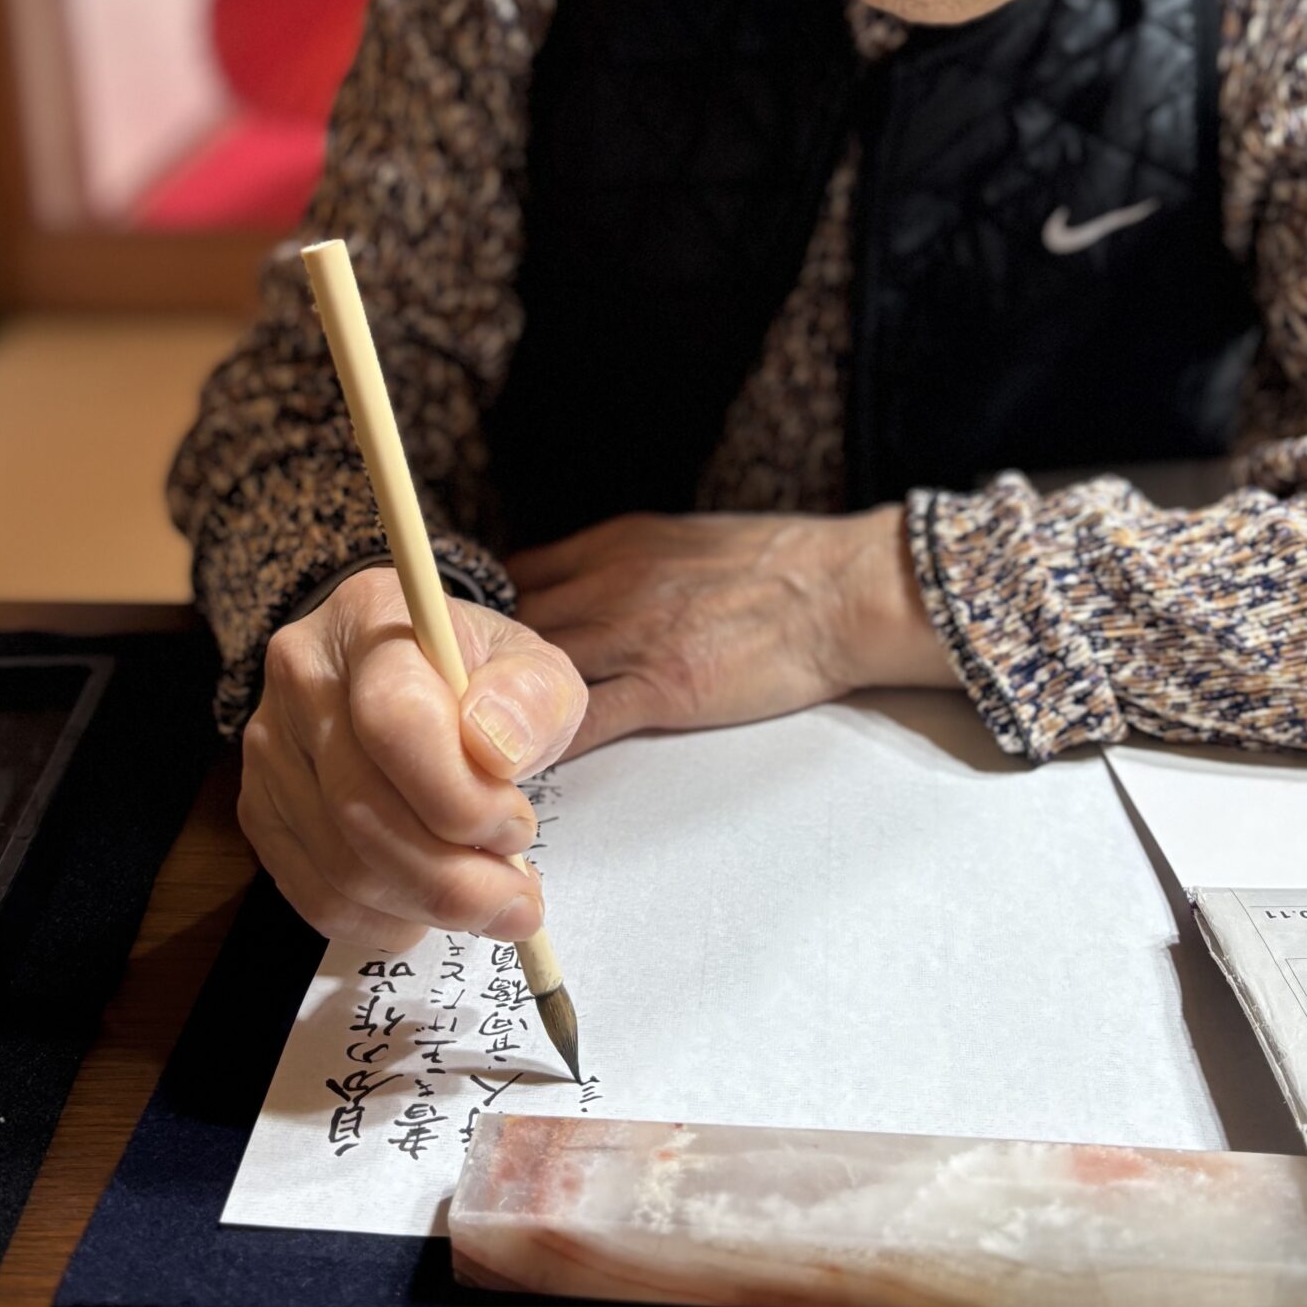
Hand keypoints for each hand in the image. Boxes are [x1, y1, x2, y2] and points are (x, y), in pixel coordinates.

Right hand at [241, 565, 587, 948]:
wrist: (419, 679)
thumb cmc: (479, 678)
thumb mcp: (534, 669)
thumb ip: (533, 698)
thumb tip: (496, 747)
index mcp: (370, 618)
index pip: (393, 720)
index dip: (461, 795)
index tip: (516, 823)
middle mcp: (302, 675)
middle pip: (360, 806)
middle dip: (453, 875)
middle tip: (518, 895)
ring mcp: (270, 746)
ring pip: (339, 863)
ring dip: (426, 904)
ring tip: (488, 900)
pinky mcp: (260, 809)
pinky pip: (313, 894)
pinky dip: (383, 921)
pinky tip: (429, 908)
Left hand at [508, 506, 952, 758]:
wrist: (837, 590)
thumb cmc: (775, 564)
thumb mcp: (681, 537)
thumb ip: (624, 562)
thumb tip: (583, 586)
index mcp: (614, 543)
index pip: (518, 575)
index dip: (491, 615)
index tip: (480, 646)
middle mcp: (609, 583)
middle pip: (512, 626)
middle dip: (486, 666)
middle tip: (469, 706)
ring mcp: (633, 636)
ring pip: (531, 675)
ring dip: (502, 711)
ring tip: (482, 746)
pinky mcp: (663, 688)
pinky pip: (580, 724)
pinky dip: (545, 747)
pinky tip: (524, 769)